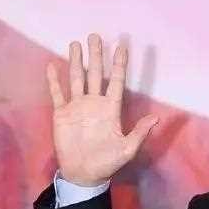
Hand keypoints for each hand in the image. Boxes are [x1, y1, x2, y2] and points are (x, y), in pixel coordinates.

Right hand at [45, 33, 158, 185]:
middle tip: (96, 35)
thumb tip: (157, 118)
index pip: (116, 81)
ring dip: (76, 61)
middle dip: (96, 55)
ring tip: (76, 43)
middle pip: (96, 74)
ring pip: (77, 78)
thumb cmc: (108, 162)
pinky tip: (52, 65)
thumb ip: (140, 132)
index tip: (122, 46)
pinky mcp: (62, 114)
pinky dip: (54, 81)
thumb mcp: (128, 149)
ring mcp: (77, 107)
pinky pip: (57, 93)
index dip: (119, 64)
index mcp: (111, 109)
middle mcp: (94, 103)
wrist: (84, 174)